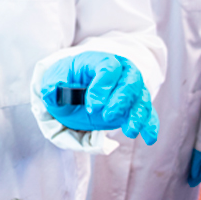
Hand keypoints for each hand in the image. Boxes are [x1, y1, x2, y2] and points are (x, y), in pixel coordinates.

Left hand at [40, 52, 159, 144]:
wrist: (76, 85)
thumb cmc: (68, 79)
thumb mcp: (56, 79)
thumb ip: (53, 86)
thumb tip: (51, 93)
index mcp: (101, 60)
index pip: (107, 68)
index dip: (102, 87)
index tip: (91, 107)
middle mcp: (121, 71)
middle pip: (129, 81)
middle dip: (121, 100)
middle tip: (107, 116)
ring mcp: (130, 88)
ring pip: (141, 98)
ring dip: (138, 115)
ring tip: (129, 131)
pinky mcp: (134, 105)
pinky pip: (147, 113)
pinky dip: (149, 125)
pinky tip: (149, 138)